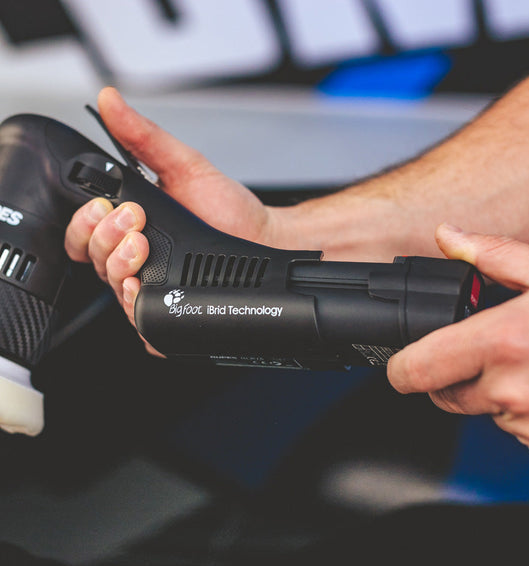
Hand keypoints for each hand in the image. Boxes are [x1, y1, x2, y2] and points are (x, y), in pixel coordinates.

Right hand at [65, 87, 280, 347]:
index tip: (109, 205)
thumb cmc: (227, 208)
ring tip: (143, 246)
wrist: (262, 239)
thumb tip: (111, 101)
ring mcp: (151, 284)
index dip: (85, 221)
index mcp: (130, 224)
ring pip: (110, 287)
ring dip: (118, 265)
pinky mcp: (169, 308)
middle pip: (91, 258)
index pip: (84, 230)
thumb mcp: (184, 166)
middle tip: (136, 222)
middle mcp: (135, 255)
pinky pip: (140, 319)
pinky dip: (137, 305)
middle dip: (105, 238)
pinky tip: (144, 287)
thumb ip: (145, 138)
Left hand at [388, 223, 528, 464]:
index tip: (399, 366)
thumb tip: (450, 238)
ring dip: (500, 393)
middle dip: (454, 376)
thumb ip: (493, 256)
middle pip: (446, 394)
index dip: (399, 369)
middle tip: (488, 353)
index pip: (417, 370)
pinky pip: (522, 433)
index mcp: (501, 341)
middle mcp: (510, 389)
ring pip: (488, 412)